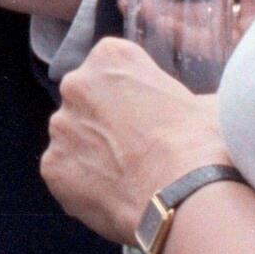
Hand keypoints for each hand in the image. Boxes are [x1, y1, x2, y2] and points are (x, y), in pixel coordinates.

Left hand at [43, 39, 228, 247]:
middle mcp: (76, 84)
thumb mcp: (202, 103)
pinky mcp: (52, 166)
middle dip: (103, 123)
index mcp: (111, 57)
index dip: (129, 97)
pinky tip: (111, 196)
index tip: (146, 118)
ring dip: (91, 154)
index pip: (110, 70)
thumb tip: (195, 109)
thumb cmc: (201, 143)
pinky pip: (64, 174)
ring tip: (126, 178)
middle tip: (133, 150)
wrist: (186, 193)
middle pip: (84, 101)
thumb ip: (181, 98)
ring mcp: (61, 126)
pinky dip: (81, 186)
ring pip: (72, 139)